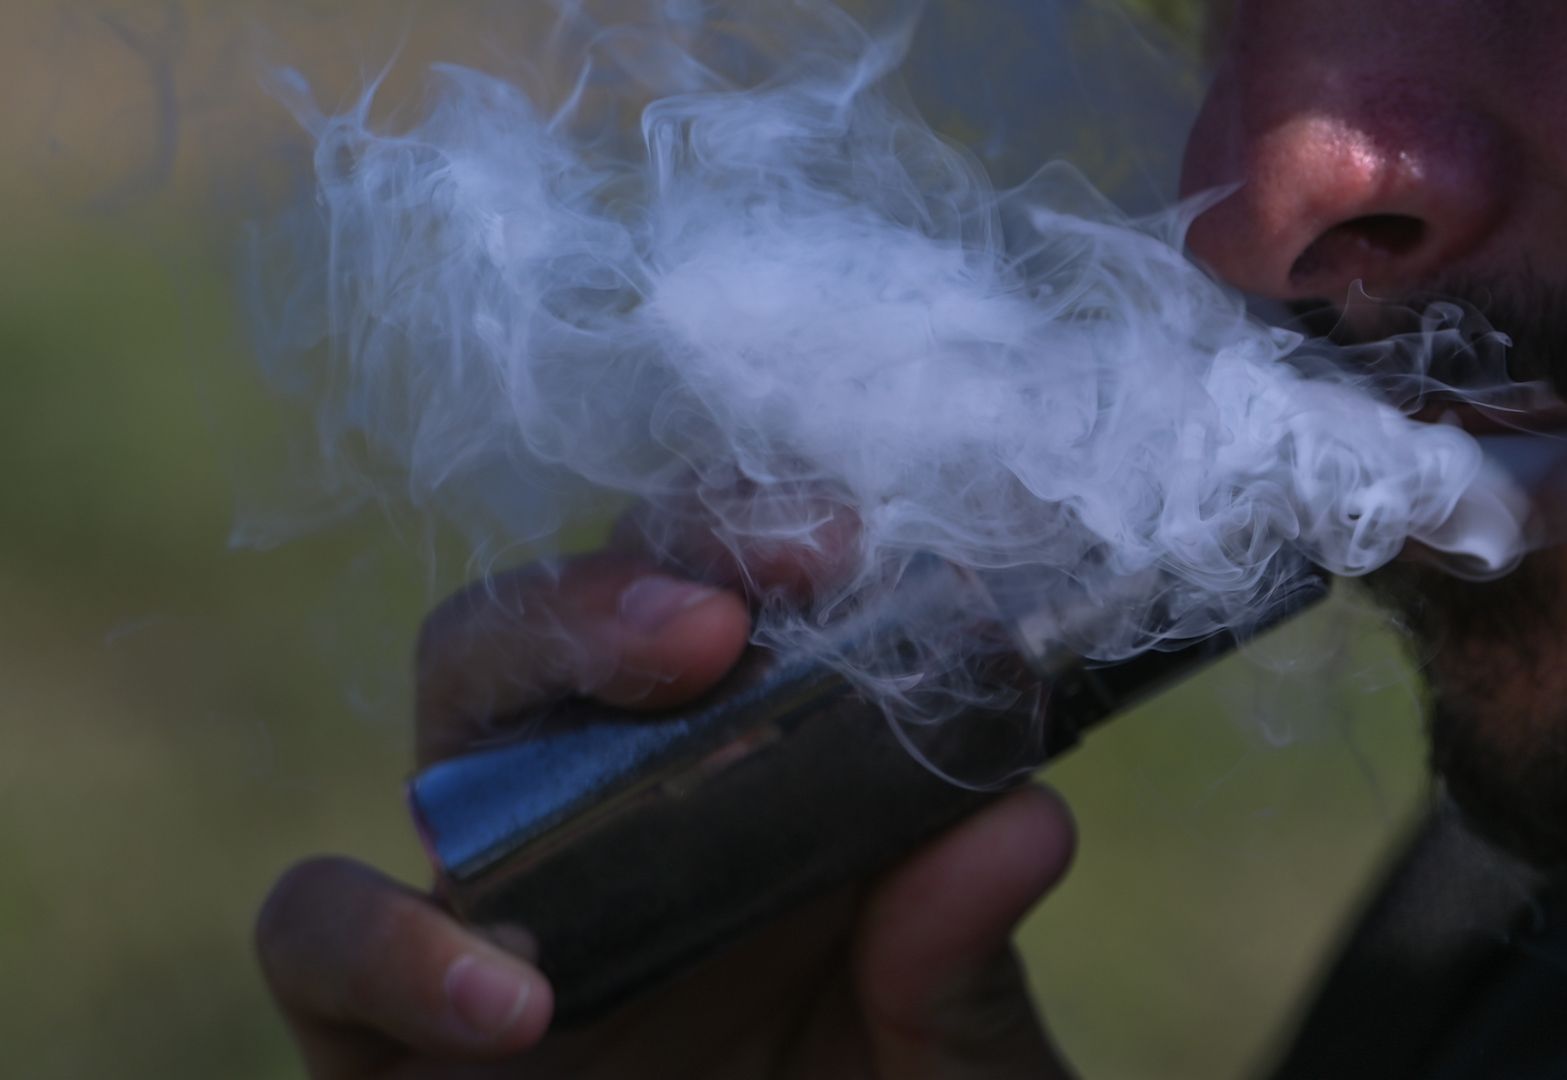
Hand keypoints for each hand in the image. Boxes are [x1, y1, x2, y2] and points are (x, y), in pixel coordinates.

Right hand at [255, 548, 1077, 1077]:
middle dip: (645, 565)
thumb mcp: (954, 1063)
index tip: (849, 536)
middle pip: (585, 606)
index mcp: (762, 781)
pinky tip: (513, 1002)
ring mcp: (501, 898)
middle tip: (734, 607)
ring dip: (532, 649)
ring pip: (455, 706)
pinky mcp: (383, 1026)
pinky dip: (388, 940)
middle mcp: (622, 807)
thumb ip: (970, 966)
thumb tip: (1024, 822)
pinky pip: (320, 931)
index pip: (736, 594)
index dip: (771, 537)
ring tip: (668, 680)